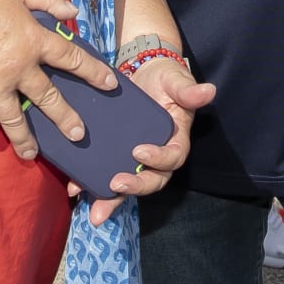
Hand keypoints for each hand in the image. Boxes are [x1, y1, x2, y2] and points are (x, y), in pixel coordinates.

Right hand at [0, 0, 117, 160]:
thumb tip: (73, 12)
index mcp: (33, 41)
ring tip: (32, 155)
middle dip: (66, 119)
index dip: (93, 71)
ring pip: (15, 119)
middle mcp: (19, 69)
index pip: (72, 58)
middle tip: (78, 135)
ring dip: (25, 139)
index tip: (110, 84)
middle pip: (49, 99)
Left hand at [77, 56, 215, 224]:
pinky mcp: (115, 156)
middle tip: (115, 185)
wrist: (144, 72)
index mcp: (175, 141)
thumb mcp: (177, 81)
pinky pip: (105, 175)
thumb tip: (209, 90)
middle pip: (151, 181)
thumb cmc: (165, 79)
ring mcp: (135, 160)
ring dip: (111, 201)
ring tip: (95, 211)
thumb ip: (189, 90)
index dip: (158, 159)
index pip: (172, 158)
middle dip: (134, 188)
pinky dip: (90, 185)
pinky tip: (74, 188)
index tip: (139, 152)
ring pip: (126, 186)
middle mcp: (156, 157)